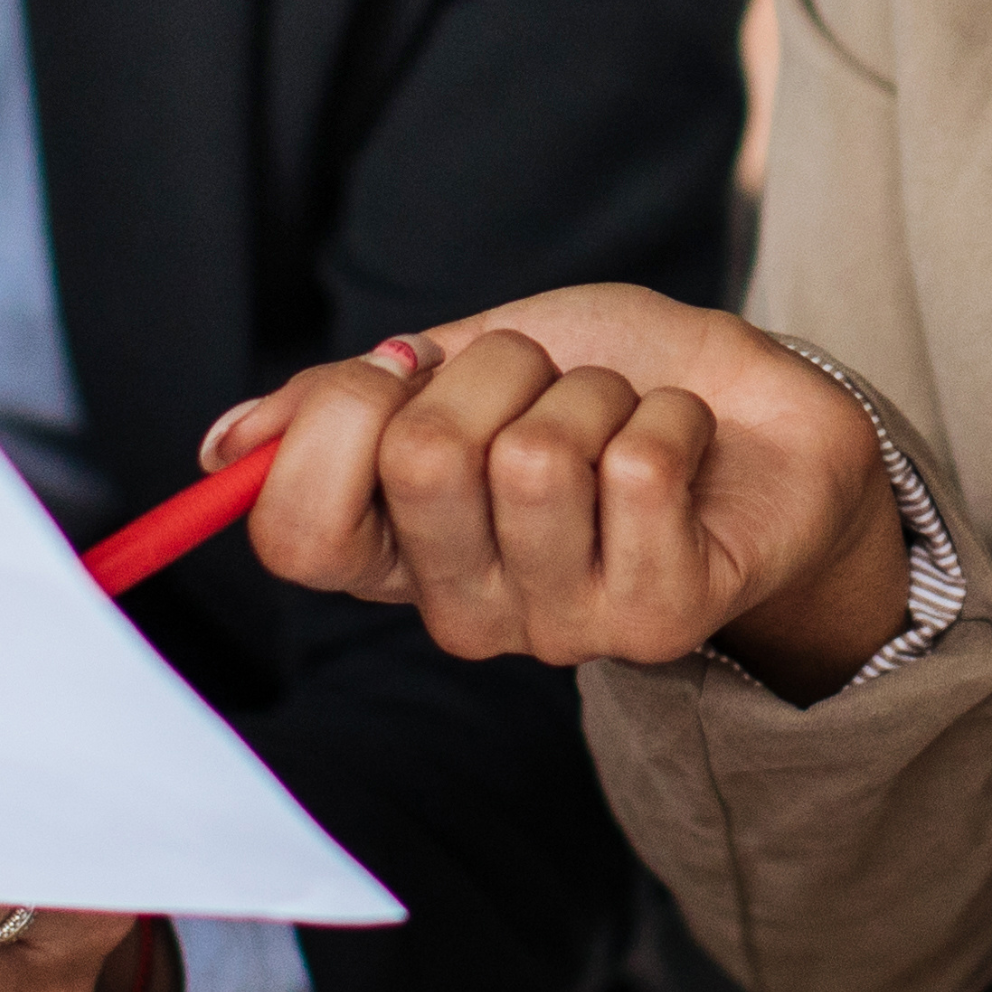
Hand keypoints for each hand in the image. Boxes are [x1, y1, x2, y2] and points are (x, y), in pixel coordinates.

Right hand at [220, 288, 910, 694]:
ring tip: (622, 417)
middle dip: (497, 368)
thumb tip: (226, 447)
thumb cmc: (609, 388)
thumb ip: (354, 400)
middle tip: (545, 381)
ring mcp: (561, 627)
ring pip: (537, 454)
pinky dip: (671, 413)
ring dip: (594, 394)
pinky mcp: (660, 616)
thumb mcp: (467, 364)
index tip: (402, 372)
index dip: (336, 422)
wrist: (765, 426)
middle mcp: (463, 611)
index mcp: (397, 553)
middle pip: (419, 461)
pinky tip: (688, 445)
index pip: (294, 532)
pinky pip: (637, 464)